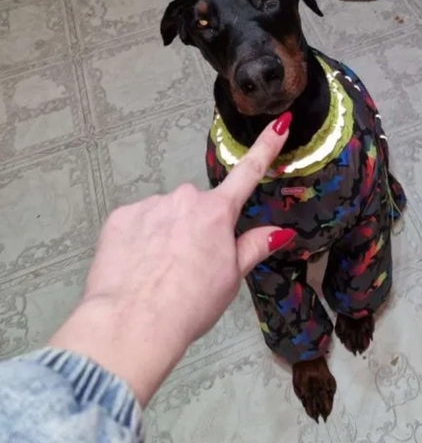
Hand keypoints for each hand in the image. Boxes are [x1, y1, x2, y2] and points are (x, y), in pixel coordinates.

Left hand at [49, 114, 294, 405]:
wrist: (133, 321)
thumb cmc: (191, 305)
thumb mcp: (231, 279)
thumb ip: (253, 248)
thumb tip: (281, 231)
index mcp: (217, 213)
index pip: (248, 173)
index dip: (266, 147)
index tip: (281, 121)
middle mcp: (184, 198)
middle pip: (196, 208)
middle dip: (196, 228)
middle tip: (190, 266)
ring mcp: (149, 205)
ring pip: (165, 215)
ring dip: (165, 234)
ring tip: (159, 273)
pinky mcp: (120, 218)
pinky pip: (137, 223)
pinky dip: (139, 240)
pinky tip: (137, 267)